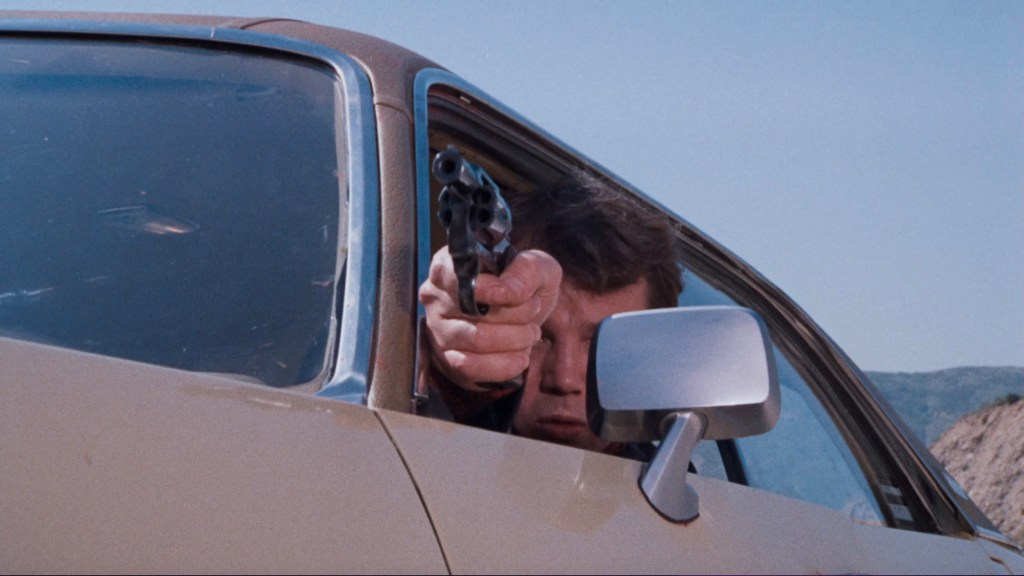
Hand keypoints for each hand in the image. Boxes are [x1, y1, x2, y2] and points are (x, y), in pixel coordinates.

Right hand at [419, 246, 561, 390]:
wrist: (527, 318)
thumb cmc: (525, 285)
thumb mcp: (536, 266)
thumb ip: (525, 270)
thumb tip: (508, 291)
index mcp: (450, 266)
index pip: (451, 274)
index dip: (485, 287)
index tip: (515, 294)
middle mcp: (436, 298)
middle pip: (471, 311)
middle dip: (514, 314)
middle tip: (534, 310)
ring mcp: (439, 331)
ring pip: (476, 340)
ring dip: (514, 339)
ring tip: (531, 333)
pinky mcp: (448, 360)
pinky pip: (472, 367)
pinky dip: (504, 364)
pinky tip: (522, 356)